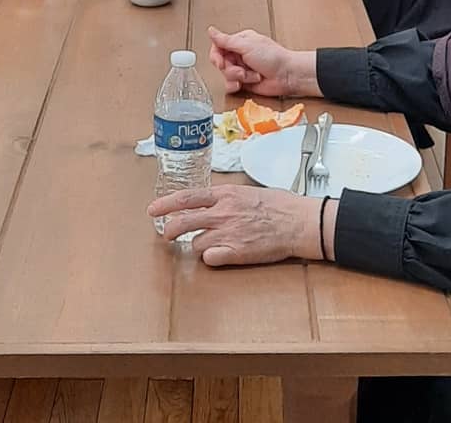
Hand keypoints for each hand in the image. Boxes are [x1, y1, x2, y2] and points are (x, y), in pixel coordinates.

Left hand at [147, 185, 331, 266]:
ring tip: (216, 243)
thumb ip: (225, 198)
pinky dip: (212, 258)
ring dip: (200, 245)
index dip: (166, 204)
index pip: (187, 197)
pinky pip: (210, 258)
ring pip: (196, 243)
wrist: (298, 222)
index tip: (153, 210)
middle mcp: (223, 212)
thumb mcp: (246, 192)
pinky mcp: (236, 252)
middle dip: (170, 230)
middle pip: (184, 221)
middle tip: (167, 235)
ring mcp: (228, 233)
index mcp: (225, 194)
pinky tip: (222, 254)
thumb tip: (208, 203)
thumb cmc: (278, 205)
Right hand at [206, 25, 319, 96]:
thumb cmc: (273, 57)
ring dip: (237, 76)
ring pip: (225, 74)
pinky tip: (244, 84)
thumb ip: (226, 40)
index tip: (220, 61)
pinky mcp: (244, 82)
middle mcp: (239, 54)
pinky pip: (230, 85)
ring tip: (250, 75)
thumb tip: (211, 31)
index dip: (216, 55)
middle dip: (230, 68)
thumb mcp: (247, 45)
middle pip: (220, 62)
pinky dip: (236, 86)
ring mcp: (242, 68)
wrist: (287, 75)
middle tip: (240, 70)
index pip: (218, 46)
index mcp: (240, 42)